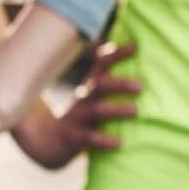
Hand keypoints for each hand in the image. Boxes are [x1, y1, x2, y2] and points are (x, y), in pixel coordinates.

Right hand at [14, 41, 141, 171]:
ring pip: (97, 111)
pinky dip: (104, 141)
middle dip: (120, 84)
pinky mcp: (75, 138)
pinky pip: (90, 139)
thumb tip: (138, 75)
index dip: (116, 54)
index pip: (101, 65)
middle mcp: (83, 100)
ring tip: (135, 111)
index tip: (135, 46)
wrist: (46, 142)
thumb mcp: (90, 99)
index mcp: (89, 88)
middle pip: (99, 86)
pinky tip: (119, 143)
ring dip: (117, 110)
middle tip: (141, 86)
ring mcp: (78, 118)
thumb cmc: (79, 118)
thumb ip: (109, 86)